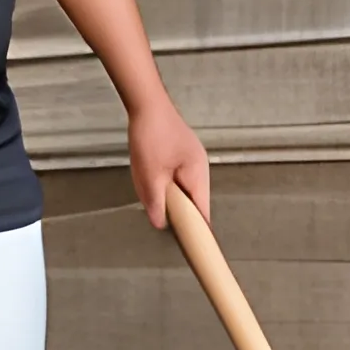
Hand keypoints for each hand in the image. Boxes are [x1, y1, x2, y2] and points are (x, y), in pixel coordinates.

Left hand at [128, 97, 208, 228]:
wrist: (146, 102)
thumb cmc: (151, 134)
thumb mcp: (149, 174)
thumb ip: (156, 201)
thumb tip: (160, 224)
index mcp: (197, 174)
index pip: (203, 211)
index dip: (197, 230)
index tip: (192, 246)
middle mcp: (200, 168)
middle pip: (193, 201)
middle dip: (175, 209)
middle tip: (158, 212)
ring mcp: (192, 160)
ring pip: (182, 188)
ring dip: (166, 193)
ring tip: (147, 182)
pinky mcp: (182, 153)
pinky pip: (175, 176)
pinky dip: (163, 181)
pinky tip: (148, 174)